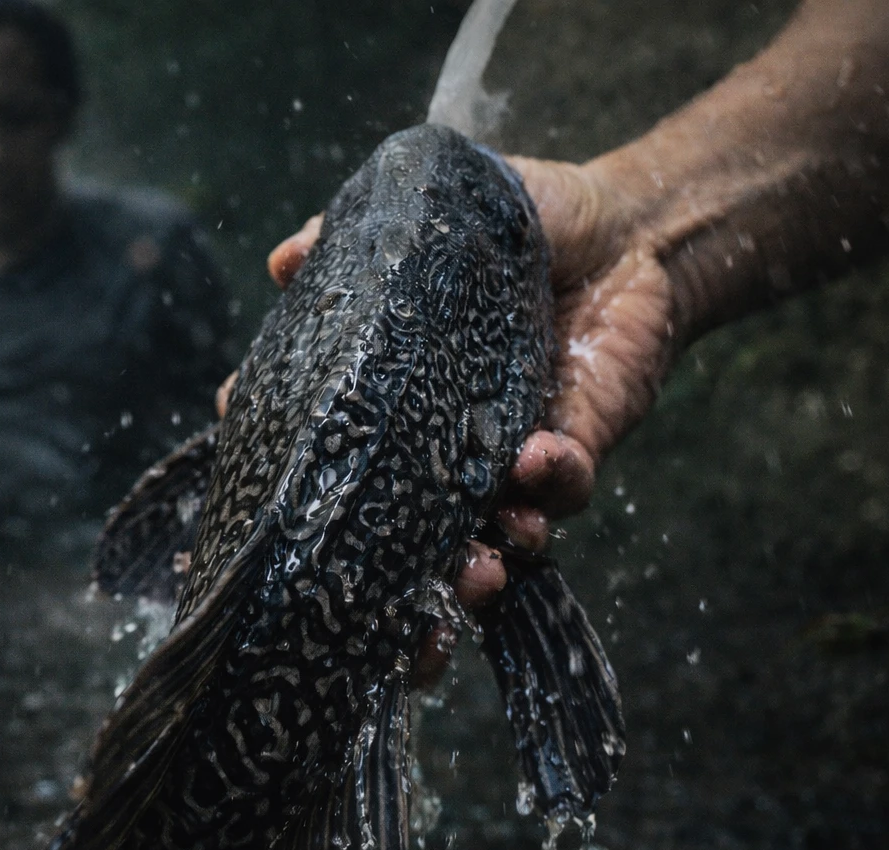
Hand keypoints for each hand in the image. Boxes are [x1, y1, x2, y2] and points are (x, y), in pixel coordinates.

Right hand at [255, 158, 678, 680]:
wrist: (634, 230)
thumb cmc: (521, 223)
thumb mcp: (430, 216)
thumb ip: (353, 237)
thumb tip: (283, 263)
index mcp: (391, 398)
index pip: (324, 453)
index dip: (284, 484)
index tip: (254, 496)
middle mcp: (439, 446)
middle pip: (399, 534)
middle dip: (386, 580)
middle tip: (375, 594)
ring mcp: (503, 461)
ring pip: (481, 541)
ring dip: (477, 563)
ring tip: (477, 563)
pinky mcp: (573, 455)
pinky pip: (560, 492)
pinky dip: (549, 485)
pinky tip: (537, 458)